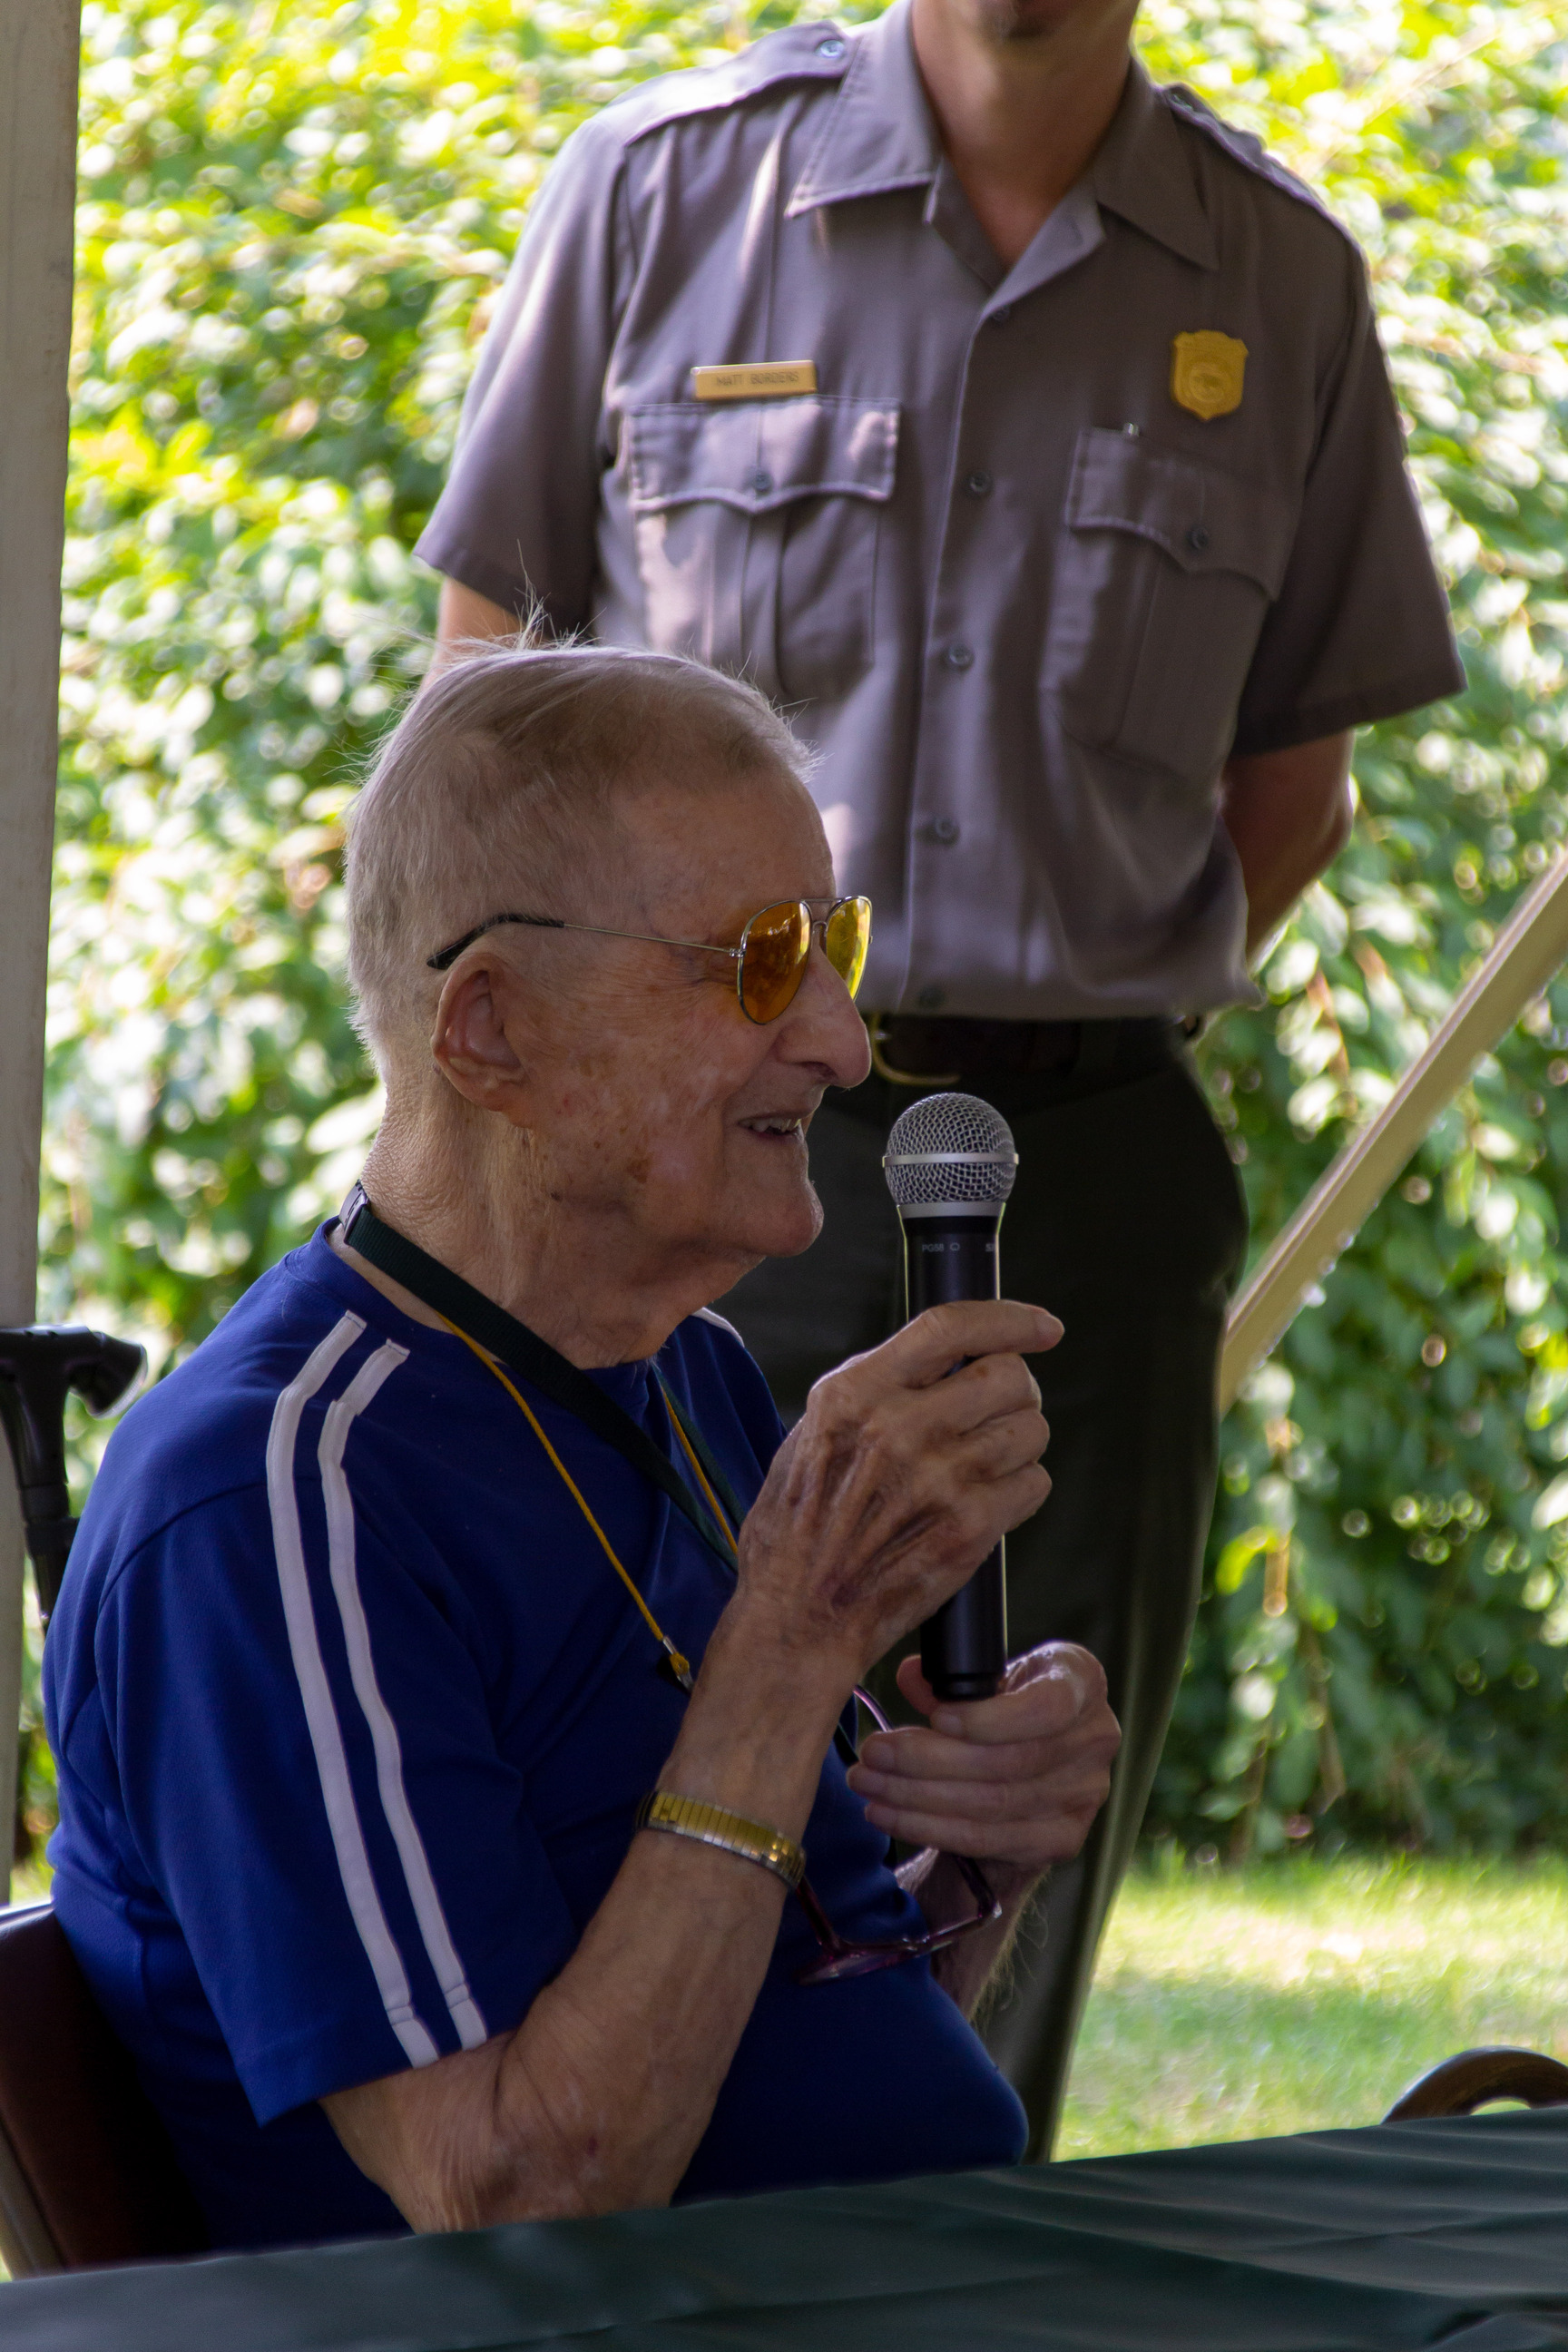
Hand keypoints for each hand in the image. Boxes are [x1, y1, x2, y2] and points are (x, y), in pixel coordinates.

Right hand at [734, 1300, 1059, 1682]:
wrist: (799, 1616)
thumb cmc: (799, 1531)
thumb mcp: (812, 1436)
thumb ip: (873, 1392)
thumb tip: (945, 1362)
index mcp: (853, 1394)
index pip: (948, 1327)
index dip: (1009, 1318)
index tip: (1043, 1326)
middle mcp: (897, 1427)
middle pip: (1007, 1376)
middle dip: (1016, 1392)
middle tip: (1001, 1413)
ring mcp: (937, 1477)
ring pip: (1030, 1428)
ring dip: (1020, 1443)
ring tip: (987, 1465)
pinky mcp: (968, 1527)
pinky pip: (1033, 1483)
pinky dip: (1022, 1490)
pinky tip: (988, 1505)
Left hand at [845, 1643, 1119, 1875]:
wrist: (1026, 1766)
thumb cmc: (1003, 1705)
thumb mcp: (985, 1679)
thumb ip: (950, 1679)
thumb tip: (911, 1676)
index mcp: (1081, 1681)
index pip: (1047, 1707)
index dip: (989, 1719)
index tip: (935, 1719)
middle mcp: (1097, 1738)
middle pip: (1007, 1762)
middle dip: (927, 1760)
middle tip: (873, 1753)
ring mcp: (1085, 1795)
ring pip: (991, 1804)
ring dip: (917, 1798)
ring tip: (867, 1783)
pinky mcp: (1063, 1839)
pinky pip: (987, 1839)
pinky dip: (929, 1828)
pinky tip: (887, 1814)